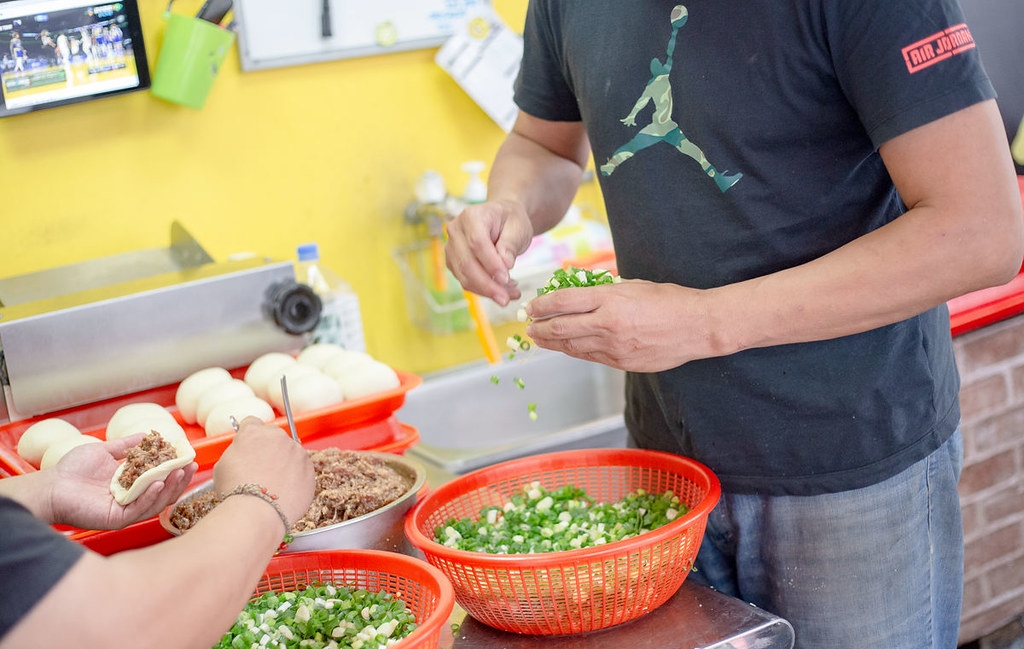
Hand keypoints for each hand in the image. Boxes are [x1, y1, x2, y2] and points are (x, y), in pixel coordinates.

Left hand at [48, 434, 196, 529]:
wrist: (51, 486)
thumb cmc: (72, 470)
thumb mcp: (104, 450)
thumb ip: (126, 446)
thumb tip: (148, 435)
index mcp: (130, 484)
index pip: (159, 479)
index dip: (174, 469)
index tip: (187, 457)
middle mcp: (131, 498)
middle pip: (163, 492)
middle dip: (178, 480)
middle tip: (189, 466)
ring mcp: (125, 510)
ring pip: (155, 502)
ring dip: (170, 488)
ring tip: (179, 473)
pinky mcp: (116, 519)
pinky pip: (139, 510)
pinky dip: (150, 497)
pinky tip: (157, 484)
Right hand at [213, 417, 314, 527]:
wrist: (257, 512)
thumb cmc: (236, 490)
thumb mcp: (222, 465)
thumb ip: (237, 451)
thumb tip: (242, 452)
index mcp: (254, 432)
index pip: (252, 423)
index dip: (249, 436)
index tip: (250, 445)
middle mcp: (278, 437)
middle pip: (274, 437)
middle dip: (269, 449)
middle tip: (261, 469)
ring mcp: (297, 452)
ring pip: (291, 453)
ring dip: (284, 463)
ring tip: (273, 484)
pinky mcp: (309, 469)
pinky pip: (302, 470)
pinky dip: (296, 478)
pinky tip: (284, 491)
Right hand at [445, 199, 535, 306]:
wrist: (502, 218)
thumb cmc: (510, 220)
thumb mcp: (518, 227)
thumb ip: (510, 244)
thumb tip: (505, 265)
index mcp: (472, 216)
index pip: (477, 243)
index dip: (490, 264)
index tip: (506, 279)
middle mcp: (456, 231)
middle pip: (467, 263)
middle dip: (487, 285)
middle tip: (506, 298)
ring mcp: (452, 248)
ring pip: (464, 276)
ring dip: (486, 291)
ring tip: (509, 295)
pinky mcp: (454, 262)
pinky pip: (466, 281)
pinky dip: (483, 290)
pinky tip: (502, 291)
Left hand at [525, 279, 714, 371]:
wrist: (698, 327)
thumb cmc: (670, 300)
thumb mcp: (634, 284)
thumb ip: (605, 288)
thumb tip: (580, 288)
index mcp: (611, 299)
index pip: (564, 301)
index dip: (542, 304)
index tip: (532, 306)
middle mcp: (608, 324)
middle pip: (561, 328)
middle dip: (539, 327)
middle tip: (529, 326)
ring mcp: (614, 347)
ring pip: (572, 347)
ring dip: (552, 343)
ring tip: (539, 339)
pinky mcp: (622, 363)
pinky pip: (591, 357)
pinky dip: (574, 351)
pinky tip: (566, 347)